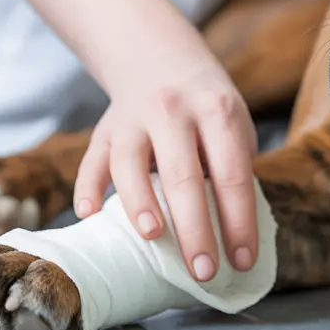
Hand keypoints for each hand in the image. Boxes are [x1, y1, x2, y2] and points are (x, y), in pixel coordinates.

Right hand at [73, 50, 258, 281]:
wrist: (161, 57)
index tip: (242, 261)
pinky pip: (92, 160)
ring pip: (131, 163)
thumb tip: (235, 233)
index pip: (232, 174)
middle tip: (203, 271)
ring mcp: (133, 118)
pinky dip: (87, 187)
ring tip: (153, 236)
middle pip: (183, 175)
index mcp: (217, 111)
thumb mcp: (232, 123)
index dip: (238, 221)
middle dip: (195, 229)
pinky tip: (89, 214)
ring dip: (140, 202)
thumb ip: (233, 166)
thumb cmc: (206, 107)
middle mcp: (174, 111)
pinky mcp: (104, 128)